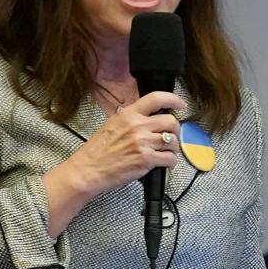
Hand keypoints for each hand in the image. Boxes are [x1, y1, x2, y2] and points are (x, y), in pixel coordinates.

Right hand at [43, 91, 185, 236]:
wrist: (88, 170)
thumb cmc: (96, 151)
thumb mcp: (111, 124)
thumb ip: (130, 118)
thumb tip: (146, 117)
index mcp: (128, 114)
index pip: (156, 98)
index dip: (173, 99)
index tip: (179, 104)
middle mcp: (137, 126)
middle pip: (171, 121)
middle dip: (174, 129)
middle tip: (170, 135)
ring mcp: (143, 143)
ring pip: (173, 141)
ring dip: (172, 148)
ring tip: (165, 152)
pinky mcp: (146, 160)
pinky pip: (170, 158)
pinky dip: (170, 162)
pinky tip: (164, 163)